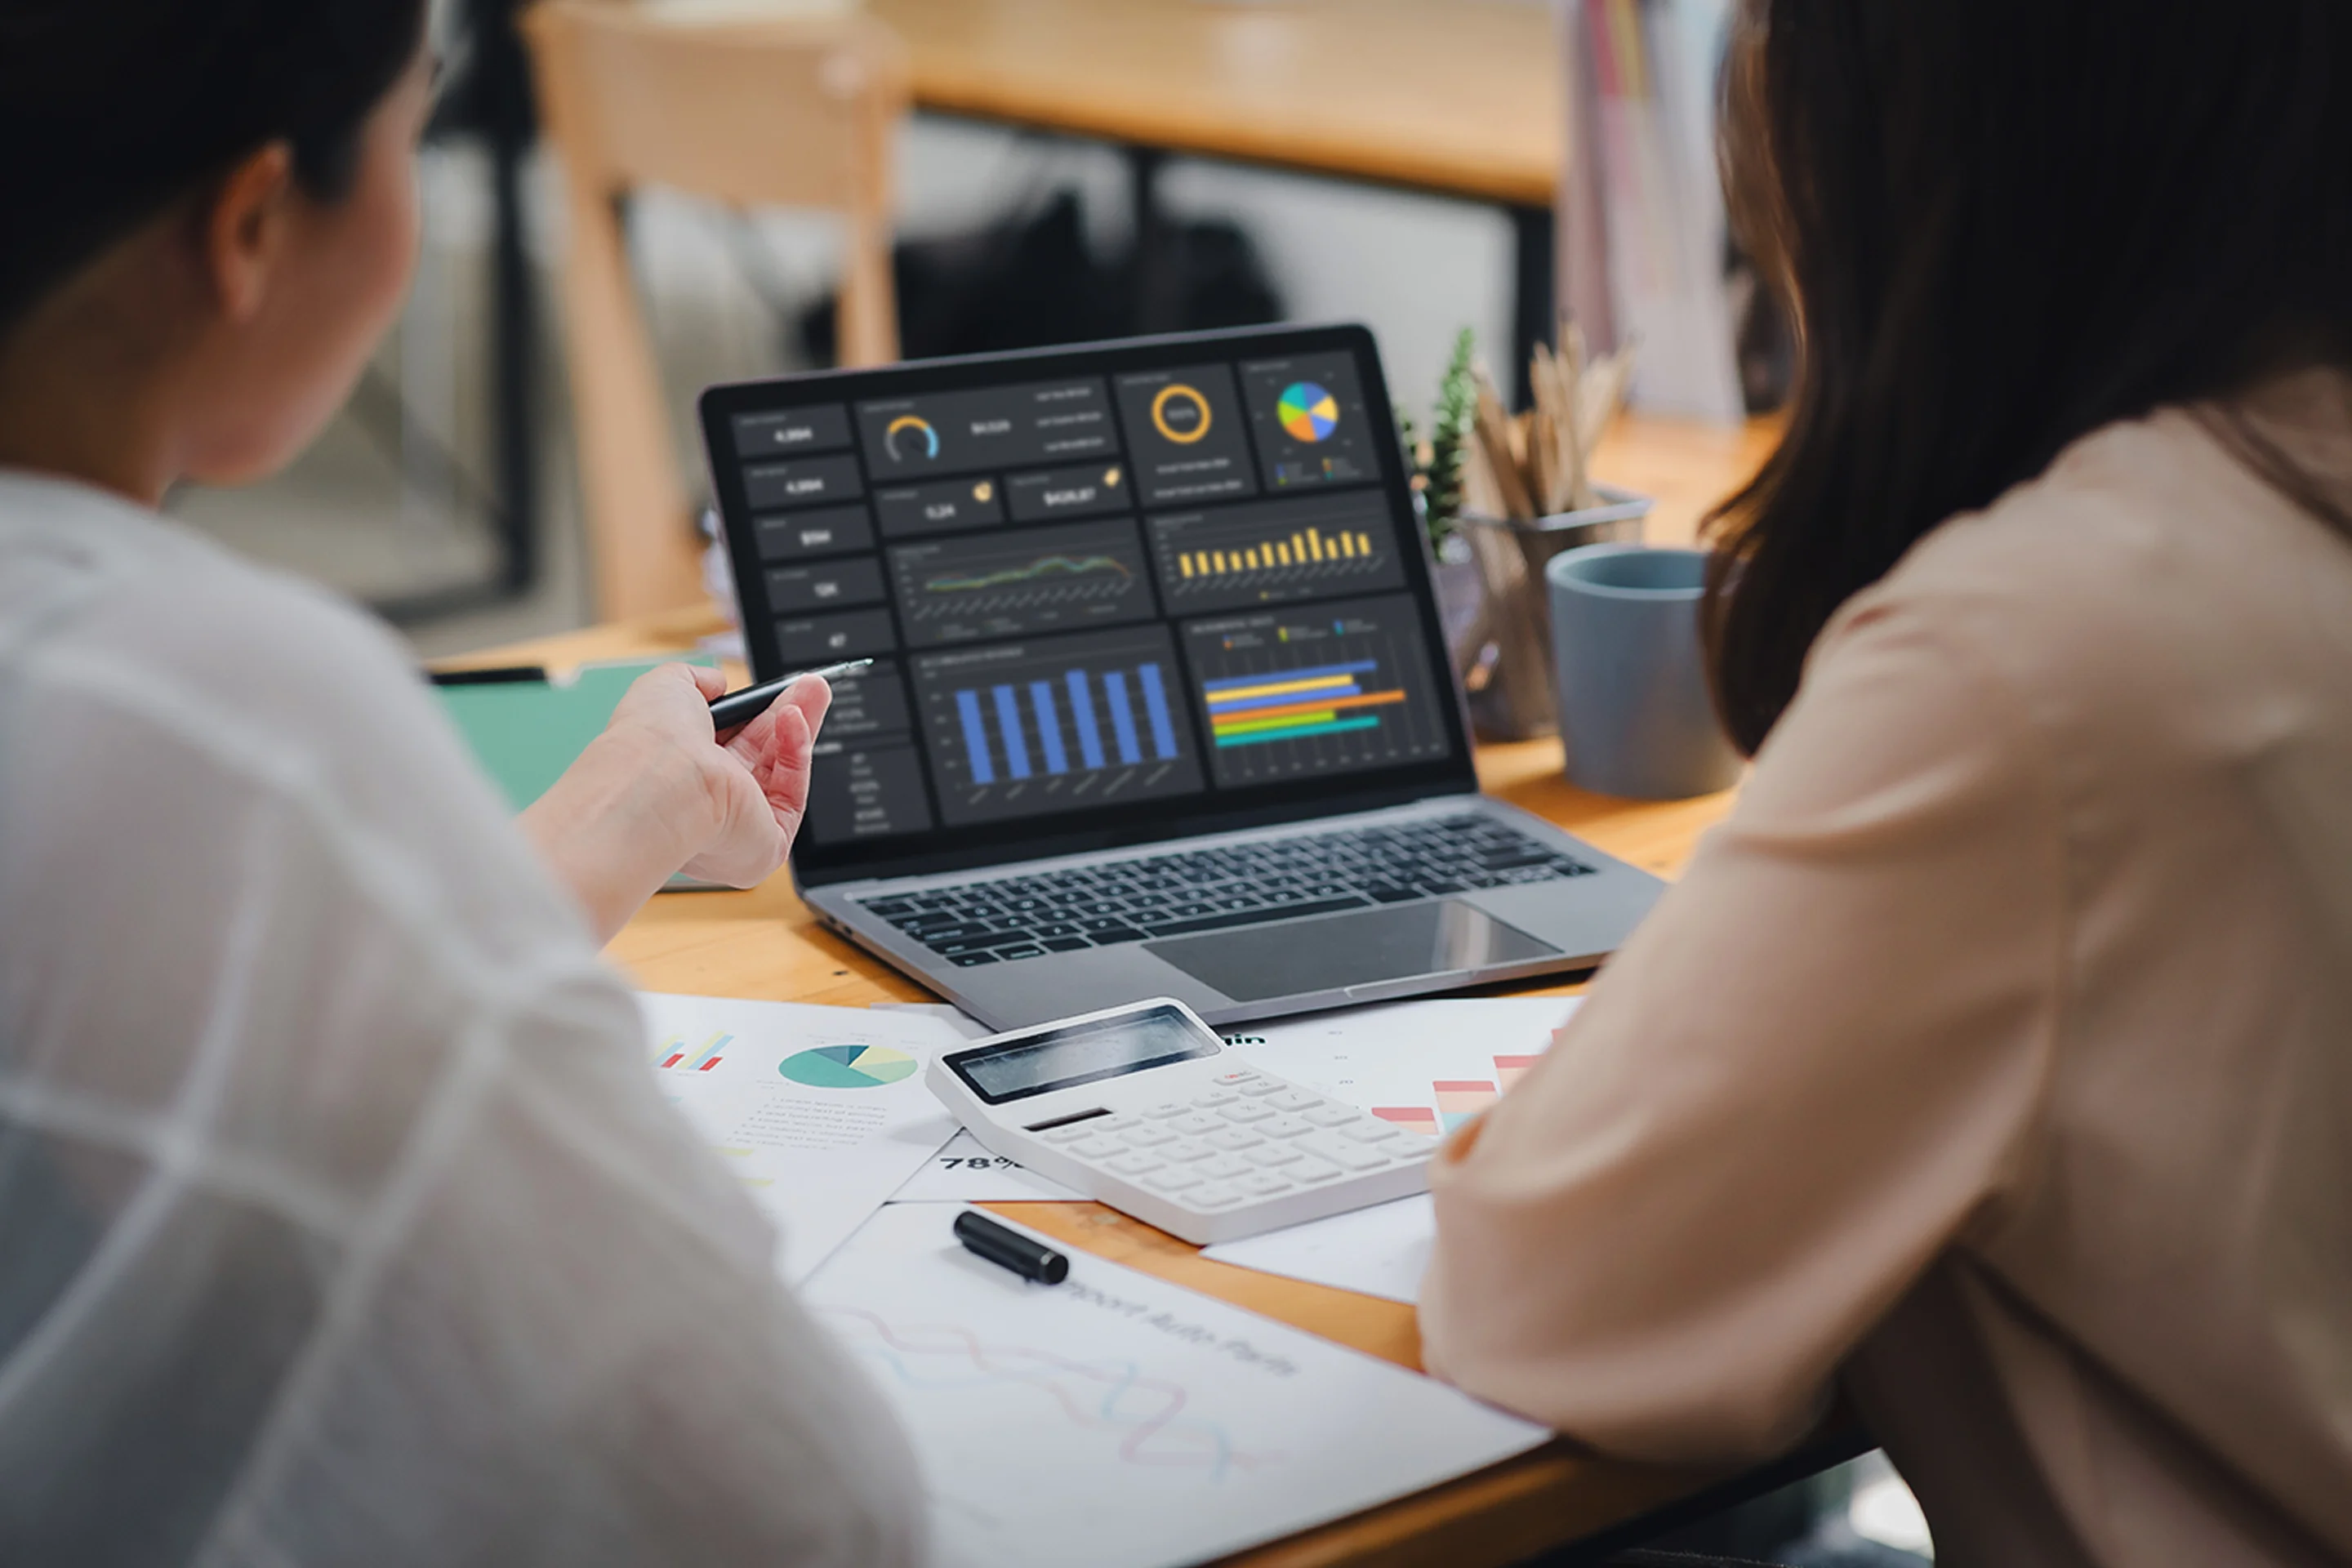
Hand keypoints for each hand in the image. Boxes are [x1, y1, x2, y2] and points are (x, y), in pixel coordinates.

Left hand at [519, 664, 830, 942]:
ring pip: (781, 773)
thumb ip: (697, 681)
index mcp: (677, 776)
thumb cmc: (650, 740)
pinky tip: (794, 721)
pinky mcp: (765, 846)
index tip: (773, 689)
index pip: (724, 745)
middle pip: (760, 756)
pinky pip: (791, 797)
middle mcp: (704, 806)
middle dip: (786, 715)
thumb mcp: (668, 686)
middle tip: (809, 686)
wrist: (658, 782)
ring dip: (799, 728)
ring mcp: (736, 828)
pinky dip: (796, 757)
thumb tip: (718, 683)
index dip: (752, 714)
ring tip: (813, 692)